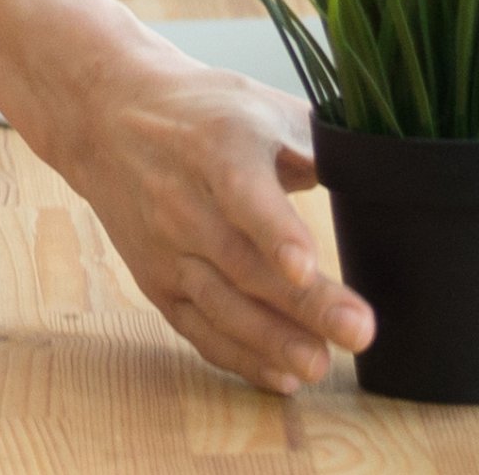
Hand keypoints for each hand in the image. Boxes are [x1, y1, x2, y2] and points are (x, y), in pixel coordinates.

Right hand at [21, 38, 365, 392]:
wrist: (105, 118)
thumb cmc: (201, 111)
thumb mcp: (257, 103)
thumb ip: (313, 142)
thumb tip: (373, 175)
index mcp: (218, 146)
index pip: (244, 193)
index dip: (275, 232)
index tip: (306, 267)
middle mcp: (185, 202)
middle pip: (244, 263)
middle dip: (303, 305)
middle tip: (358, 332)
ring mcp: (167, 248)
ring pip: (221, 303)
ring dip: (272, 341)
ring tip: (320, 366)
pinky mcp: (157, 282)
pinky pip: (199, 329)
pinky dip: (239, 357)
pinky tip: (282, 376)